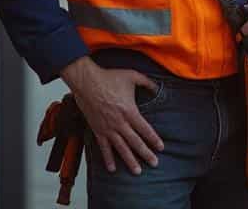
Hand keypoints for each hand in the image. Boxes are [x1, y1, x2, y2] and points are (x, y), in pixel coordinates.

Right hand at [59, 56, 164, 174]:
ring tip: (137, 171)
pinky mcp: (97, 130)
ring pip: (121, 148)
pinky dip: (108, 158)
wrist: (86, 82)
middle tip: (154, 163)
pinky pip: (103, 147)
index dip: (153, 139)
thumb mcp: (133, 76)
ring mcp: (108, 128)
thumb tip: (157, 88)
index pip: (145, 129)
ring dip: (129, 160)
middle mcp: (120, 123)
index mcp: (130, 111)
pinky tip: (112, 168)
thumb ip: (147, 83)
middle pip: (135, 142)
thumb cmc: (108, 78)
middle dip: (146, 154)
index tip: (160, 147)